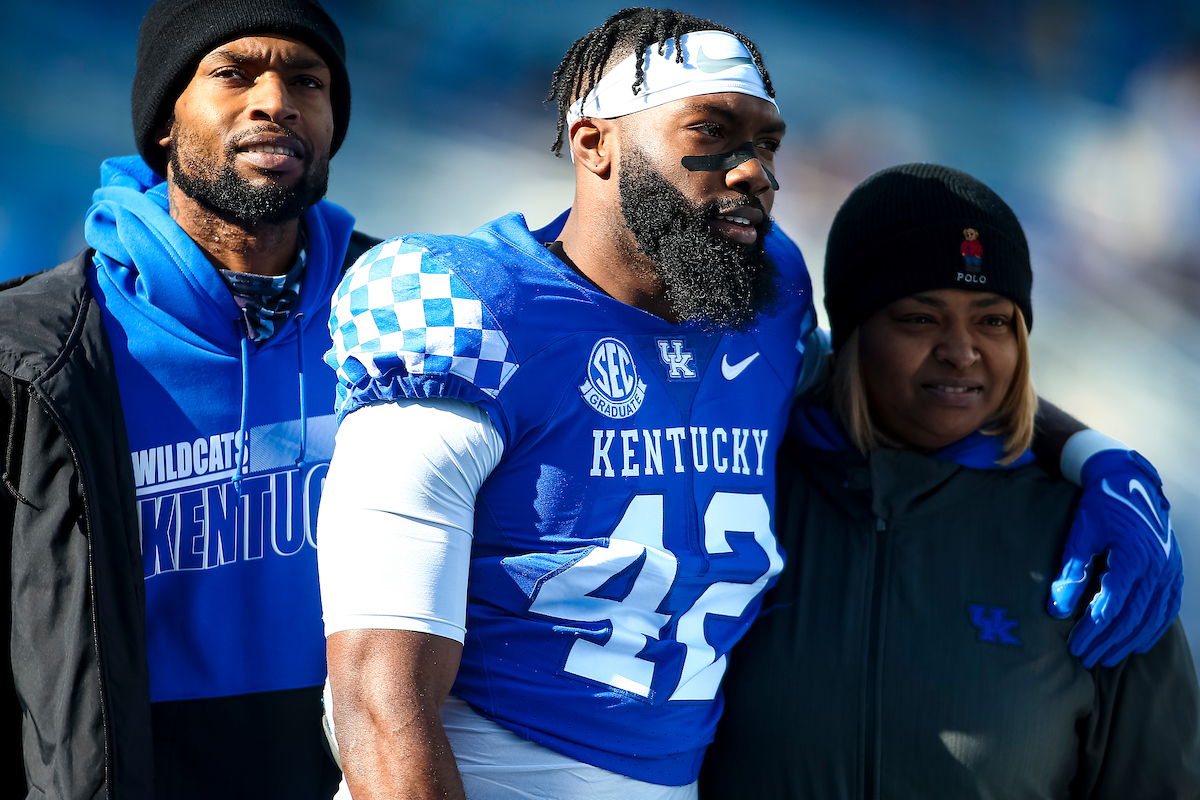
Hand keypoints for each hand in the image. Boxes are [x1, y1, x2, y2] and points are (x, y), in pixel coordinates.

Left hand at [1048, 449, 1182, 667]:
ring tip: (1106, 657)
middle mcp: (1157, 568)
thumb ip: (1070, 572)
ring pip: (1152, 618)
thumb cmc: (1100, 507)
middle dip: (1107, 641)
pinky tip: (1137, 643)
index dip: (1092, 630)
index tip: (1074, 645)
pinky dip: (1153, 629)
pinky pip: (1168, 609)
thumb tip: (1056, 610)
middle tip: (1085, 658)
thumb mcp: (1080, 535)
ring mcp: (1170, 571)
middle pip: (1131, 617)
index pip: (1111, 605)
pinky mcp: (1174, 572)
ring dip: (1128, 642)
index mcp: (1133, 558)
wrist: (1129, 482)